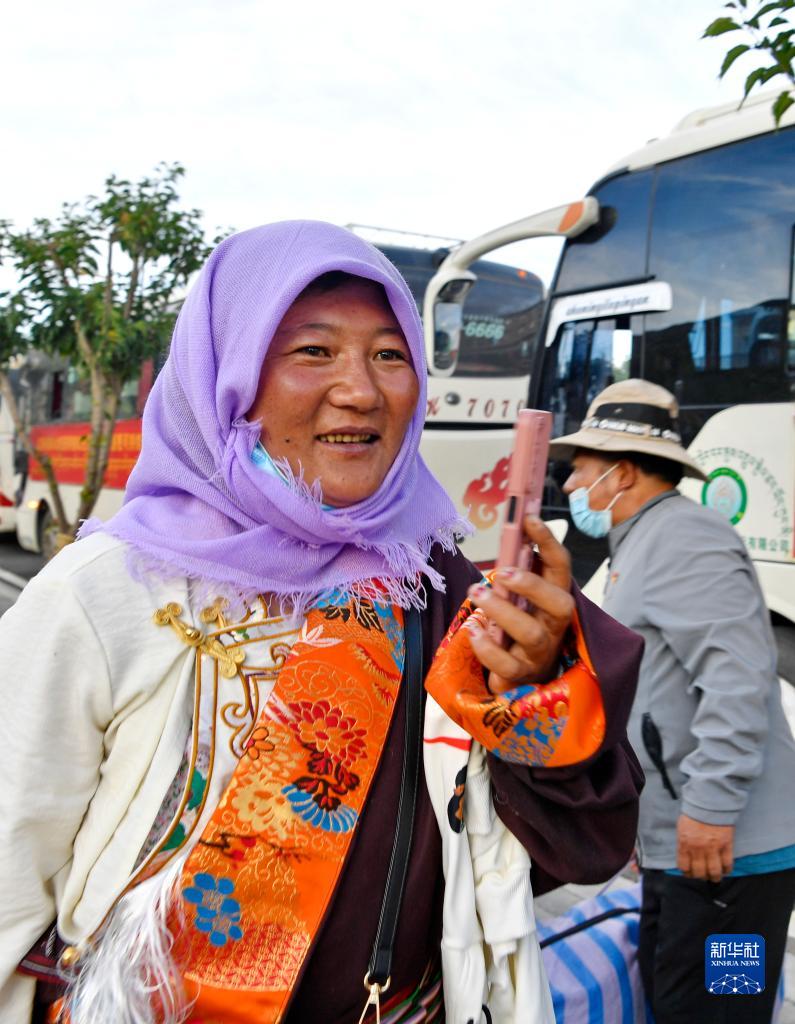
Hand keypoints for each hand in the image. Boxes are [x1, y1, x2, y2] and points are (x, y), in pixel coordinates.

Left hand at [465, 515, 573, 694]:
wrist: (520, 674)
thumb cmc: (518, 625)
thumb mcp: (520, 597)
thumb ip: (517, 572)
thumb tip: (510, 537)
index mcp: (554, 599)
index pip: (561, 568)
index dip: (549, 542)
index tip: (529, 519)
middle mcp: (554, 625)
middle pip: (560, 604)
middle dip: (533, 585)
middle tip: (502, 572)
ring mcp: (539, 651)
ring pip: (531, 633)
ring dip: (502, 611)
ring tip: (476, 593)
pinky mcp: (520, 673)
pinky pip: (507, 664)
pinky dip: (488, 647)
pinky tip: (472, 631)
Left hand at [677, 814, 733, 881]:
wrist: (710, 803)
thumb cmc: (694, 814)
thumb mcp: (682, 828)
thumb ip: (684, 843)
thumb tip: (686, 857)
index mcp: (685, 843)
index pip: (684, 867)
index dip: (688, 873)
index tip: (690, 874)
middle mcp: (698, 848)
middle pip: (699, 872)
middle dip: (701, 877)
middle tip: (704, 876)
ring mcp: (713, 848)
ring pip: (714, 872)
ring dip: (714, 877)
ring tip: (715, 877)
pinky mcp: (726, 845)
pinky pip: (727, 864)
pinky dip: (727, 870)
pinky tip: (725, 870)